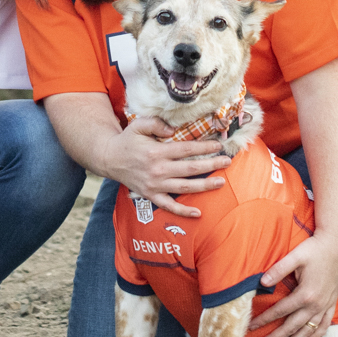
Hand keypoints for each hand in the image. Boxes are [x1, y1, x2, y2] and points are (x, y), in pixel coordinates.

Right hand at [97, 116, 230, 218]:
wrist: (109, 159)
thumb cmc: (127, 141)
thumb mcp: (138, 125)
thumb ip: (156, 123)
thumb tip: (173, 129)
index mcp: (156, 152)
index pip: (186, 149)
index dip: (204, 147)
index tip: (218, 145)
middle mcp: (157, 169)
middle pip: (190, 168)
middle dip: (211, 165)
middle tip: (227, 161)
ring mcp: (155, 185)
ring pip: (184, 187)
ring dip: (204, 185)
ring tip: (221, 182)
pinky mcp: (151, 195)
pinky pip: (169, 206)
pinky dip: (183, 211)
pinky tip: (198, 213)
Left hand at [248, 233, 337, 336]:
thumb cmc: (315, 248)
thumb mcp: (295, 256)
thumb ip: (278, 270)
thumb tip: (261, 282)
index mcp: (305, 294)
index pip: (280, 311)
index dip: (264, 319)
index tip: (252, 327)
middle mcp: (316, 304)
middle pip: (292, 326)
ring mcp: (325, 305)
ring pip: (308, 330)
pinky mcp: (332, 303)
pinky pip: (324, 325)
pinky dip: (316, 335)